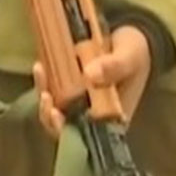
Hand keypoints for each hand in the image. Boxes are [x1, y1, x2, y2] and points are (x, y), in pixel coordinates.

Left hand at [33, 25, 153, 138]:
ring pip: (54, 109)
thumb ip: (115, 66)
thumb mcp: (131, 56)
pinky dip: (44, 82)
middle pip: (65, 127)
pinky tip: (40, 66)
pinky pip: (51, 91)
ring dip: (43, 96)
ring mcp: (78, 102)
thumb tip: (90, 75)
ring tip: (41, 72)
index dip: (67, 132)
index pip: (87, 136)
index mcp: (112, 118)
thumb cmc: (135, 52)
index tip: (56, 115)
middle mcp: (93, 115)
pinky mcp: (67, 87)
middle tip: (45, 96)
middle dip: (49, 116)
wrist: (128, 39)